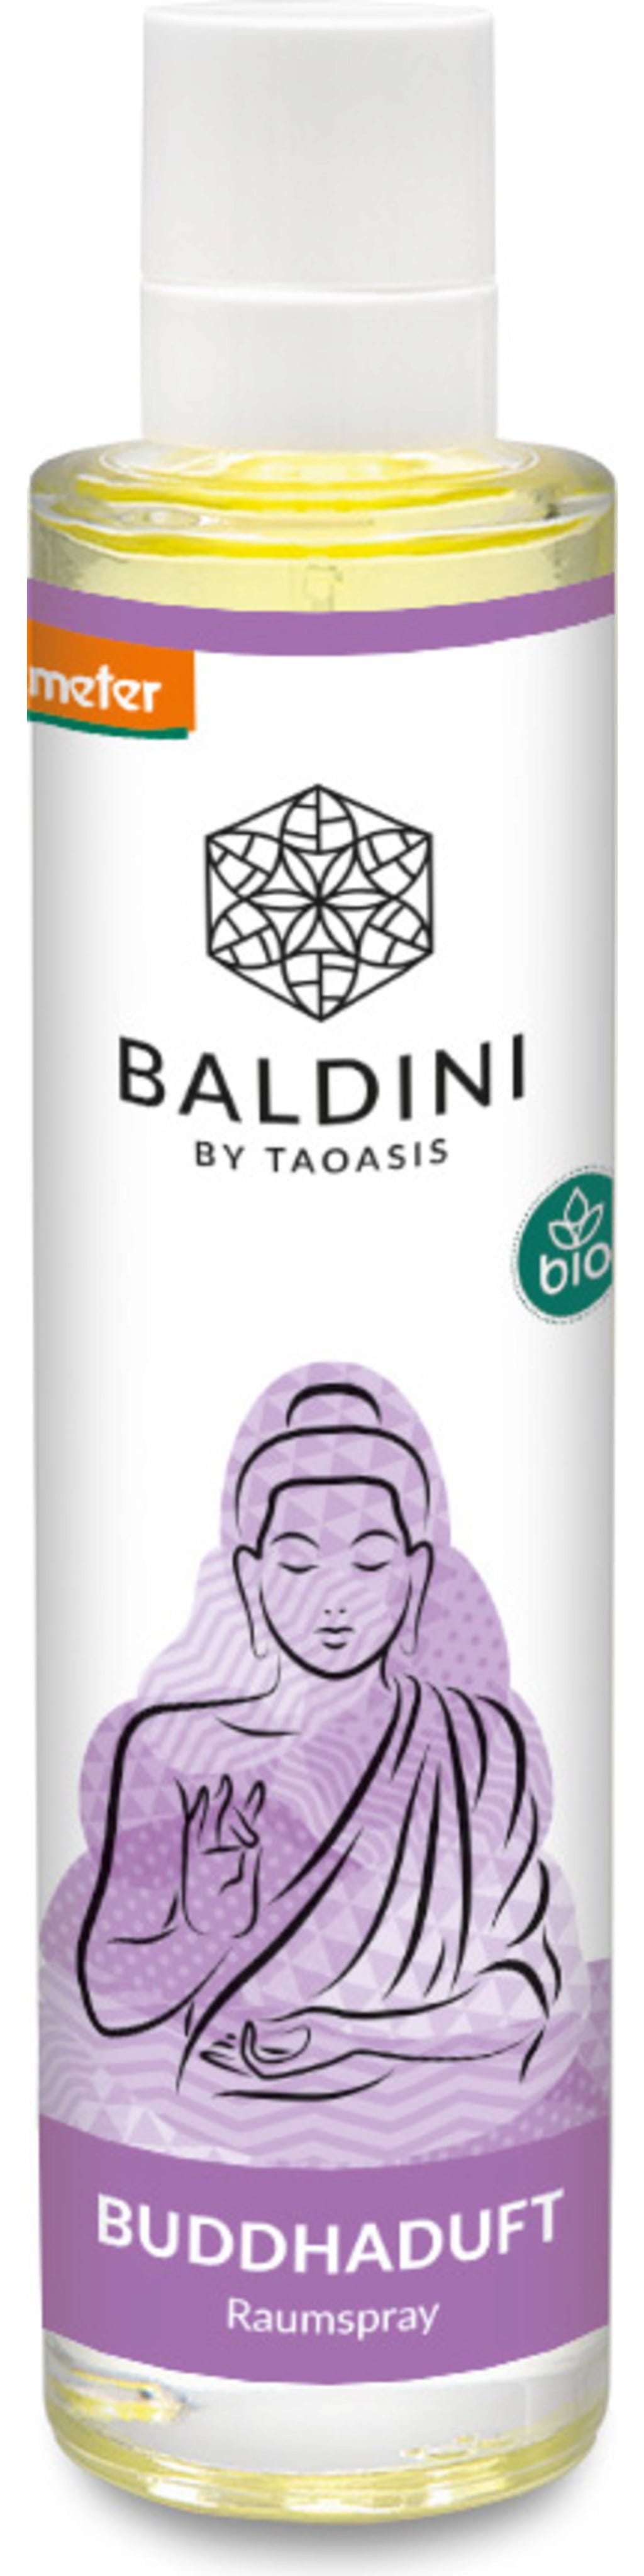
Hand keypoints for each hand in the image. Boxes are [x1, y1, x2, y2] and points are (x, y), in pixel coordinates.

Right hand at [181, 1774, 263, 1939]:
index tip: (257, 1788)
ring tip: (224, 1780)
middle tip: (239, 1777)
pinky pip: (193, 1831)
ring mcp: (206, 1854)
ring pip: (211, 1821)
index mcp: (240, 1858)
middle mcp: (223, 1852)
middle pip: (228, 1819)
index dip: (252, 1807)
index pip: (247, 1826)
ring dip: (217, 1801)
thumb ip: (251, 1861)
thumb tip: (255, 1839)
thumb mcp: (249, 1886)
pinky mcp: (191, 1858)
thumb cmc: (233, 1916)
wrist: (211, 1933)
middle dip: (234, 1800)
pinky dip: (196, 1813)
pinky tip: (201, 1795)